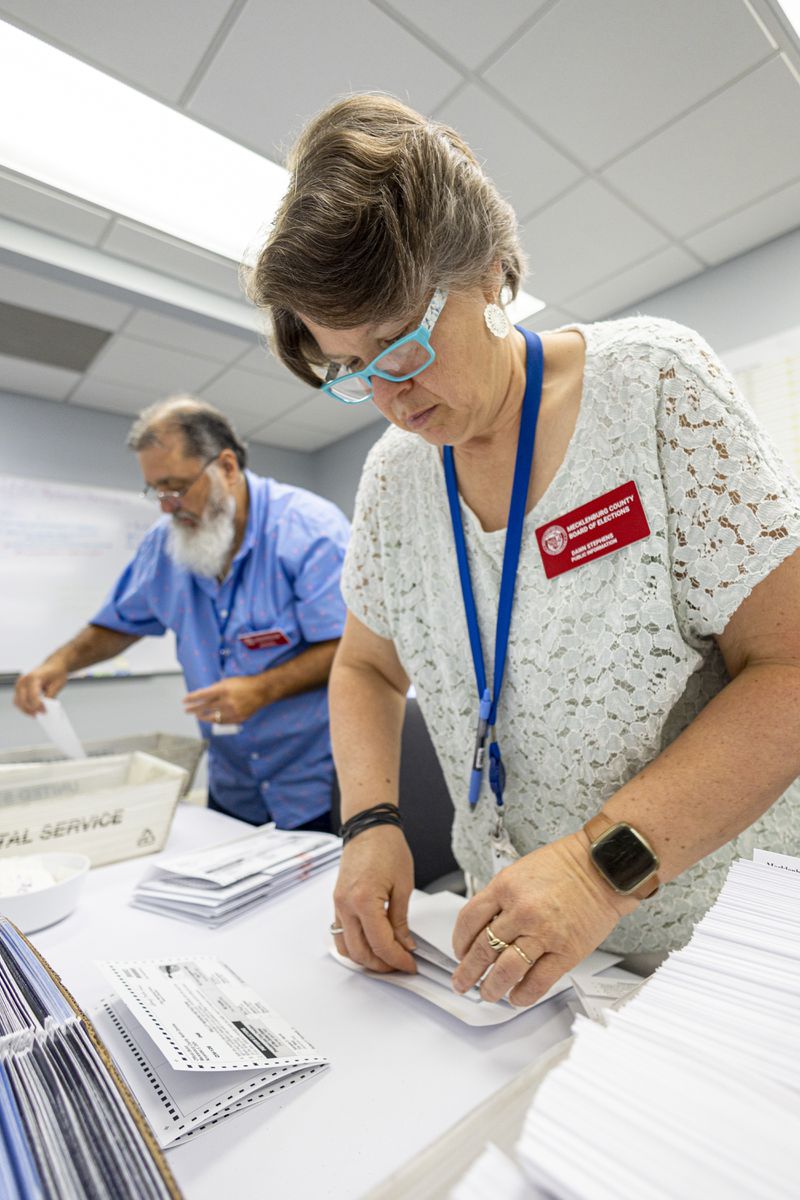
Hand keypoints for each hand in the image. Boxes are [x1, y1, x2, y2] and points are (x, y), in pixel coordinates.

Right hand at [14, 658, 68, 714]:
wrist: (54, 665)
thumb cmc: (57, 673)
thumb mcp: (58, 684)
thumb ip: (50, 696)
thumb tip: (45, 708)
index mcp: (34, 677)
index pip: (32, 695)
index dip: (38, 705)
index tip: (44, 711)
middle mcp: (24, 679)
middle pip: (22, 700)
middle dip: (31, 709)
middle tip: (41, 714)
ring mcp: (20, 683)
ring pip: (18, 701)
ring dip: (26, 710)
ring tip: (37, 714)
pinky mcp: (19, 687)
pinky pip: (18, 700)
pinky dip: (24, 706)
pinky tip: (33, 710)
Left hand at [183, 675, 270, 723]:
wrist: (262, 691)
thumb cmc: (244, 683)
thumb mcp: (228, 681)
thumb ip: (216, 689)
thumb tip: (203, 696)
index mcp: (223, 689)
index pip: (202, 695)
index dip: (192, 698)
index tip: (184, 701)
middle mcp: (227, 701)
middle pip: (205, 707)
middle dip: (194, 709)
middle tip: (186, 710)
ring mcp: (233, 711)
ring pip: (213, 717)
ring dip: (203, 717)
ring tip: (198, 716)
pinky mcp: (238, 718)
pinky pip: (223, 722)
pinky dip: (216, 721)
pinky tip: (211, 719)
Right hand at [332, 825, 416, 973]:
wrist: (369, 827)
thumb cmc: (387, 848)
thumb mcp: (403, 886)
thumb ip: (401, 921)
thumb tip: (404, 945)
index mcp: (364, 901)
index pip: (381, 944)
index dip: (397, 960)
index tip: (410, 965)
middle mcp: (346, 906)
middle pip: (360, 952)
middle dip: (382, 965)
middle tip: (401, 966)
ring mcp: (338, 905)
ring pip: (346, 948)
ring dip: (365, 959)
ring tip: (387, 959)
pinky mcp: (337, 902)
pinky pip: (340, 934)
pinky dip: (354, 946)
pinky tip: (371, 946)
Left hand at [451, 833, 635, 1006]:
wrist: (604, 867)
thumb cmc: (567, 865)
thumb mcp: (520, 871)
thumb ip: (500, 897)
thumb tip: (483, 926)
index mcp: (505, 887)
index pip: (469, 921)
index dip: (459, 941)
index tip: (459, 952)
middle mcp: (521, 911)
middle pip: (483, 949)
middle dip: (468, 971)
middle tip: (462, 982)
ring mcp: (543, 933)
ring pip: (506, 970)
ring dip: (492, 987)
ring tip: (487, 993)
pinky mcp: (566, 952)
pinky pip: (538, 981)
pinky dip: (523, 994)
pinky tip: (516, 997)